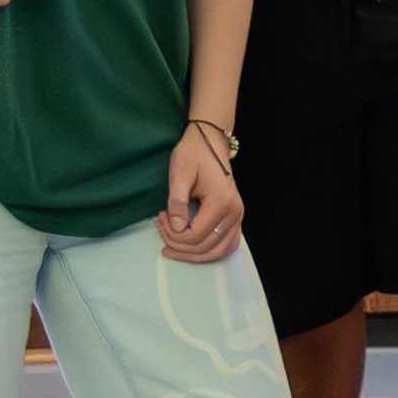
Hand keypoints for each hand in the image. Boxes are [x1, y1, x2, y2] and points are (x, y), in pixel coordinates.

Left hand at [159, 123, 242, 261]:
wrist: (210, 143)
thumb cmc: (193, 155)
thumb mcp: (179, 174)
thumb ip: (177, 202)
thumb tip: (177, 228)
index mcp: (221, 202)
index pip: (195, 235)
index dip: (172, 234)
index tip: (159, 217)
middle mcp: (234, 213)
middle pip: (205, 247)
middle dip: (178, 244)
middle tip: (162, 227)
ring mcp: (238, 216)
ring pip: (218, 251)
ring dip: (194, 254)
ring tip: (173, 245)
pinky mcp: (236, 217)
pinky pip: (228, 244)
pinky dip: (211, 252)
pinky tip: (195, 250)